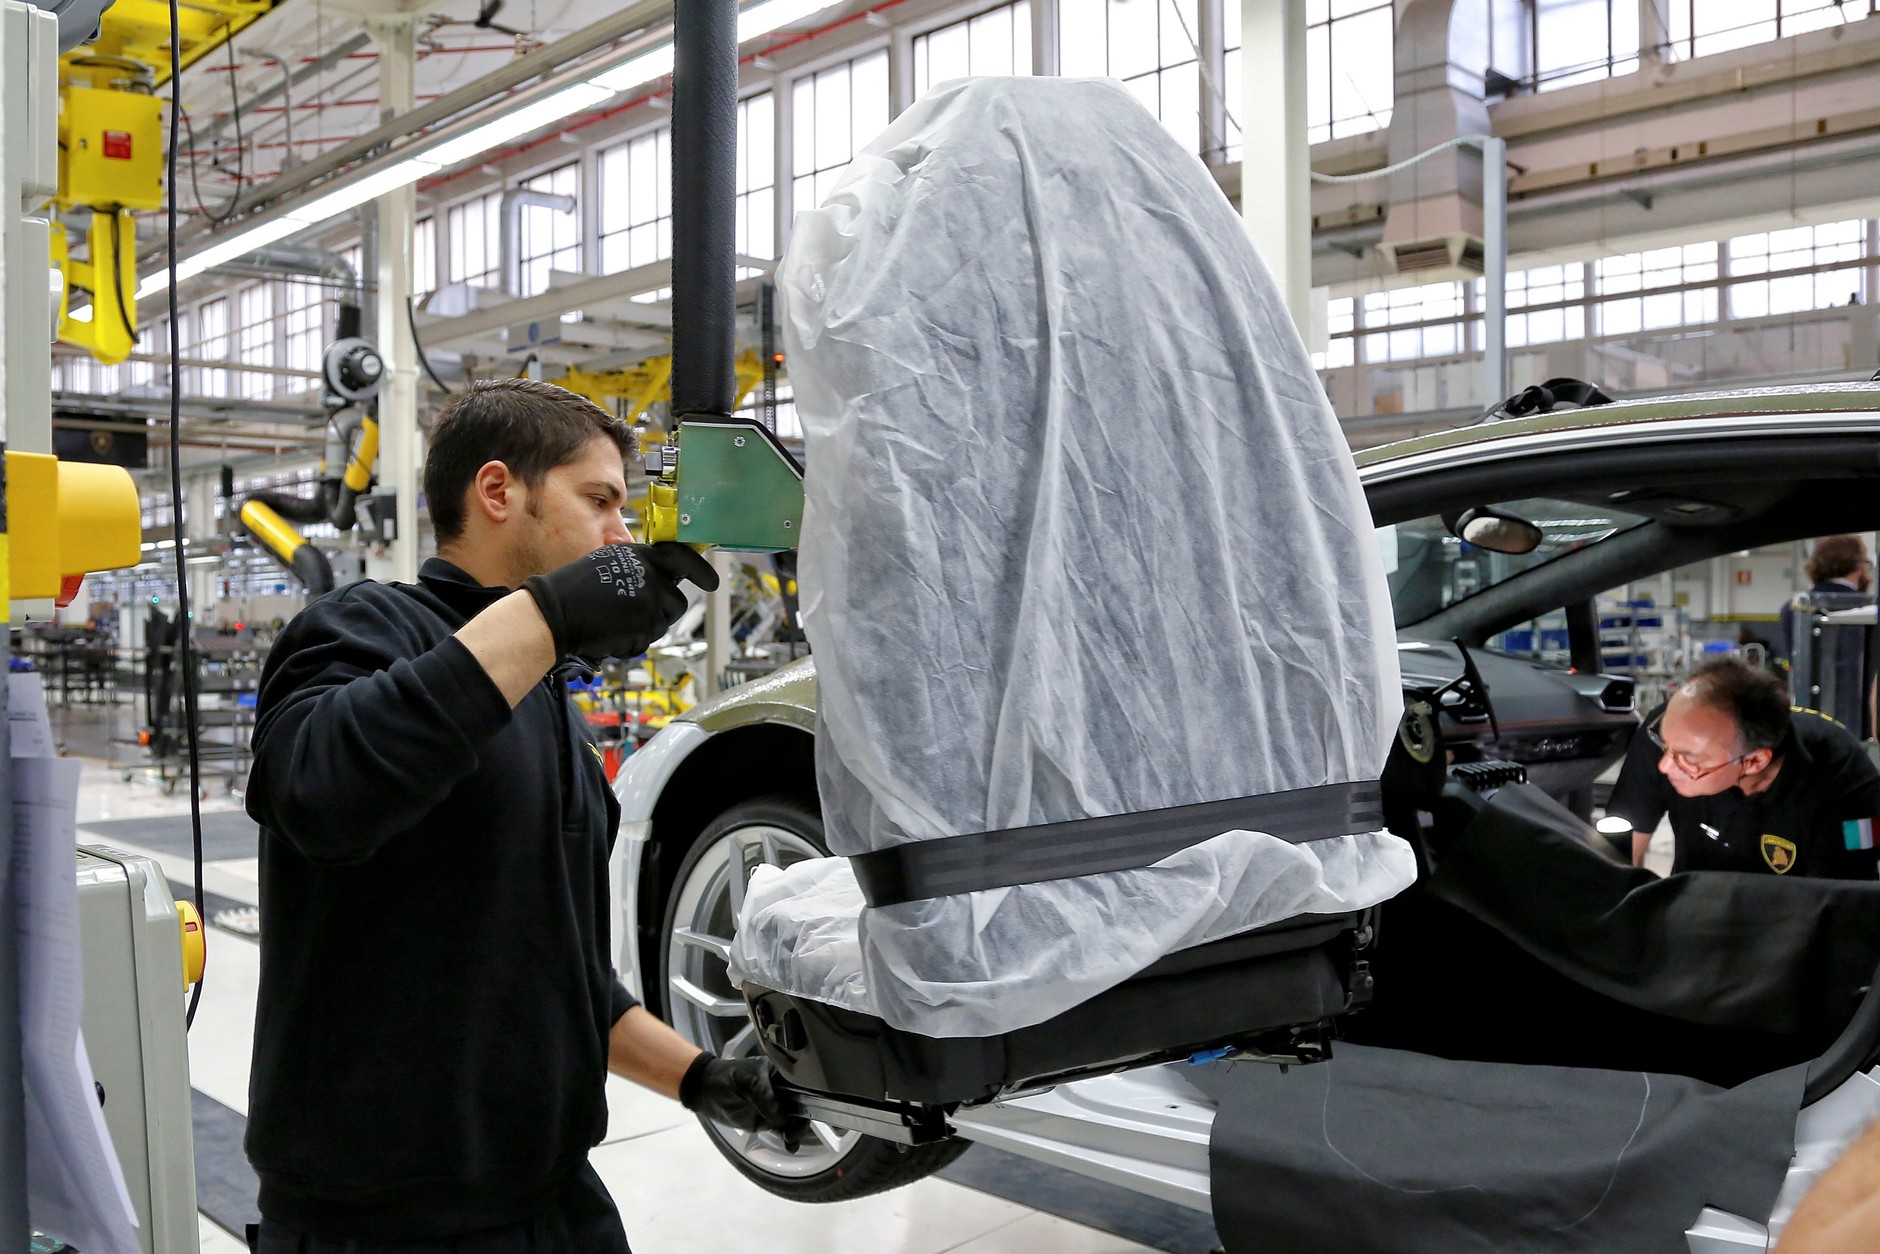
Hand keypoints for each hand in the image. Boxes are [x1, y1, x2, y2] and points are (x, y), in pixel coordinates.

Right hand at [523, 543, 718, 663]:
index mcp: (642, 557)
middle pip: (677, 600)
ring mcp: (651, 603)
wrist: (556, 612)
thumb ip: (639, 569)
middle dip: (663, 611)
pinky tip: (611, 632)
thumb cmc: (574, 589)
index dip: (700, 570)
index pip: (682, 557)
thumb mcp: (609, 563)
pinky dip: (633, 640)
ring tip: (617, 620)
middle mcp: (652, 577)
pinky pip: (648, 638)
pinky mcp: (646, 627)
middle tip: (643, 615)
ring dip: (647, 625)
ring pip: (664, 621)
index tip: (712, 583)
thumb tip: (662, 577)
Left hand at [679, 1053, 806, 1149]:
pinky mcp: (766, 1121)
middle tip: (796, 1127)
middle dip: (804, 1117)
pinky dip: (788, 1139)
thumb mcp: (746, 1082)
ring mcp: (774, 1106)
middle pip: (801, 1104)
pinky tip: (791, 1146)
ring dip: (796, 1130)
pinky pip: (782, 1130)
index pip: (801, 1084)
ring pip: (793, 1119)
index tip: (817, 1107)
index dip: (811, 1095)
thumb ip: (765, 1097)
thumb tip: (782, 1118)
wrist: (704, 1091)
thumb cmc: (726, 1078)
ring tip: (791, 1138)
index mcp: (780, 1073)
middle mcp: (781, 1090)